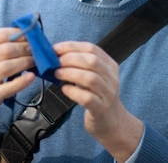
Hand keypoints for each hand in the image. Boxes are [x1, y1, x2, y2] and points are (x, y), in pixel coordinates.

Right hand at [0, 28, 35, 127]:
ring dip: (26, 61)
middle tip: (37, 48)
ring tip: (36, 60)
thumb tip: (26, 33)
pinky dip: (22, 82)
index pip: (0, 35)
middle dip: (25, 47)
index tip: (31, 34)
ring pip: (8, 66)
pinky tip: (31, 76)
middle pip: (6, 50)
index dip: (18, 33)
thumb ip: (0, 44)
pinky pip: (8, 87)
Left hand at [53, 42, 143, 160]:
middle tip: (55, 62)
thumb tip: (55, 54)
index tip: (55, 49)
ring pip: (91, 79)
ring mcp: (108, 94)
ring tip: (57, 74)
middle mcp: (112, 78)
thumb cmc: (97, 95)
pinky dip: (73, 92)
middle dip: (70, 59)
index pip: (92, 49)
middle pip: (93, 61)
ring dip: (70, 73)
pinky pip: (88, 98)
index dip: (72, 46)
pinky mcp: (101, 110)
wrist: (111, 122)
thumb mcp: (94, 76)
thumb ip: (80, 65)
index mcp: (110, 65)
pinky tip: (64, 89)